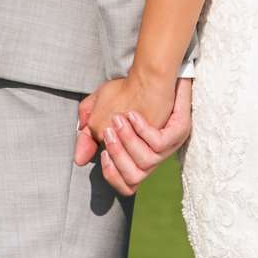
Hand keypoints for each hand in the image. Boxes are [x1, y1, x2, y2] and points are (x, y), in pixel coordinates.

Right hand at [72, 74, 190, 194]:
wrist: (150, 72)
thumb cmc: (124, 94)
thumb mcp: (98, 115)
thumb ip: (87, 136)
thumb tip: (79, 159)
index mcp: (140, 157)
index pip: (128, 186)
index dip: (112, 174)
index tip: (102, 153)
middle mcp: (156, 156)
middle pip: (134, 178)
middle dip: (118, 155)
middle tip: (109, 131)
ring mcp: (169, 146)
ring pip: (146, 162)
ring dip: (128, 142)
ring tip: (119, 119)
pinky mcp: (178, 132)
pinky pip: (159, 143)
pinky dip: (143, 130)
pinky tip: (133, 115)